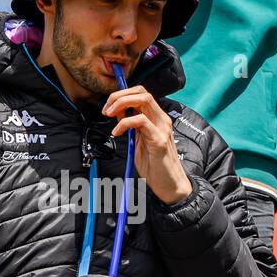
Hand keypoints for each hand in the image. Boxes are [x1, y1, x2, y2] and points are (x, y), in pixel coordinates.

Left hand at [102, 86, 192, 204]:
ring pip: (143, 100)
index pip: (141, 93)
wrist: (169, 184)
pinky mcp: (159, 139)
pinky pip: (140, 120)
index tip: (108, 106)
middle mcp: (161, 119)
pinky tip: (117, 132)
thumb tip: (118, 113)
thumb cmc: (154, 165)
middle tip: (106, 109)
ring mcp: (162, 128)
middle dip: (119, 95)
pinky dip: (124, 123)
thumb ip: (131, 127)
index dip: (122, 94)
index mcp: (157, 118)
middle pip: (141, 92)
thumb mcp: (138, 141)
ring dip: (121, 104)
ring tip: (110, 115)